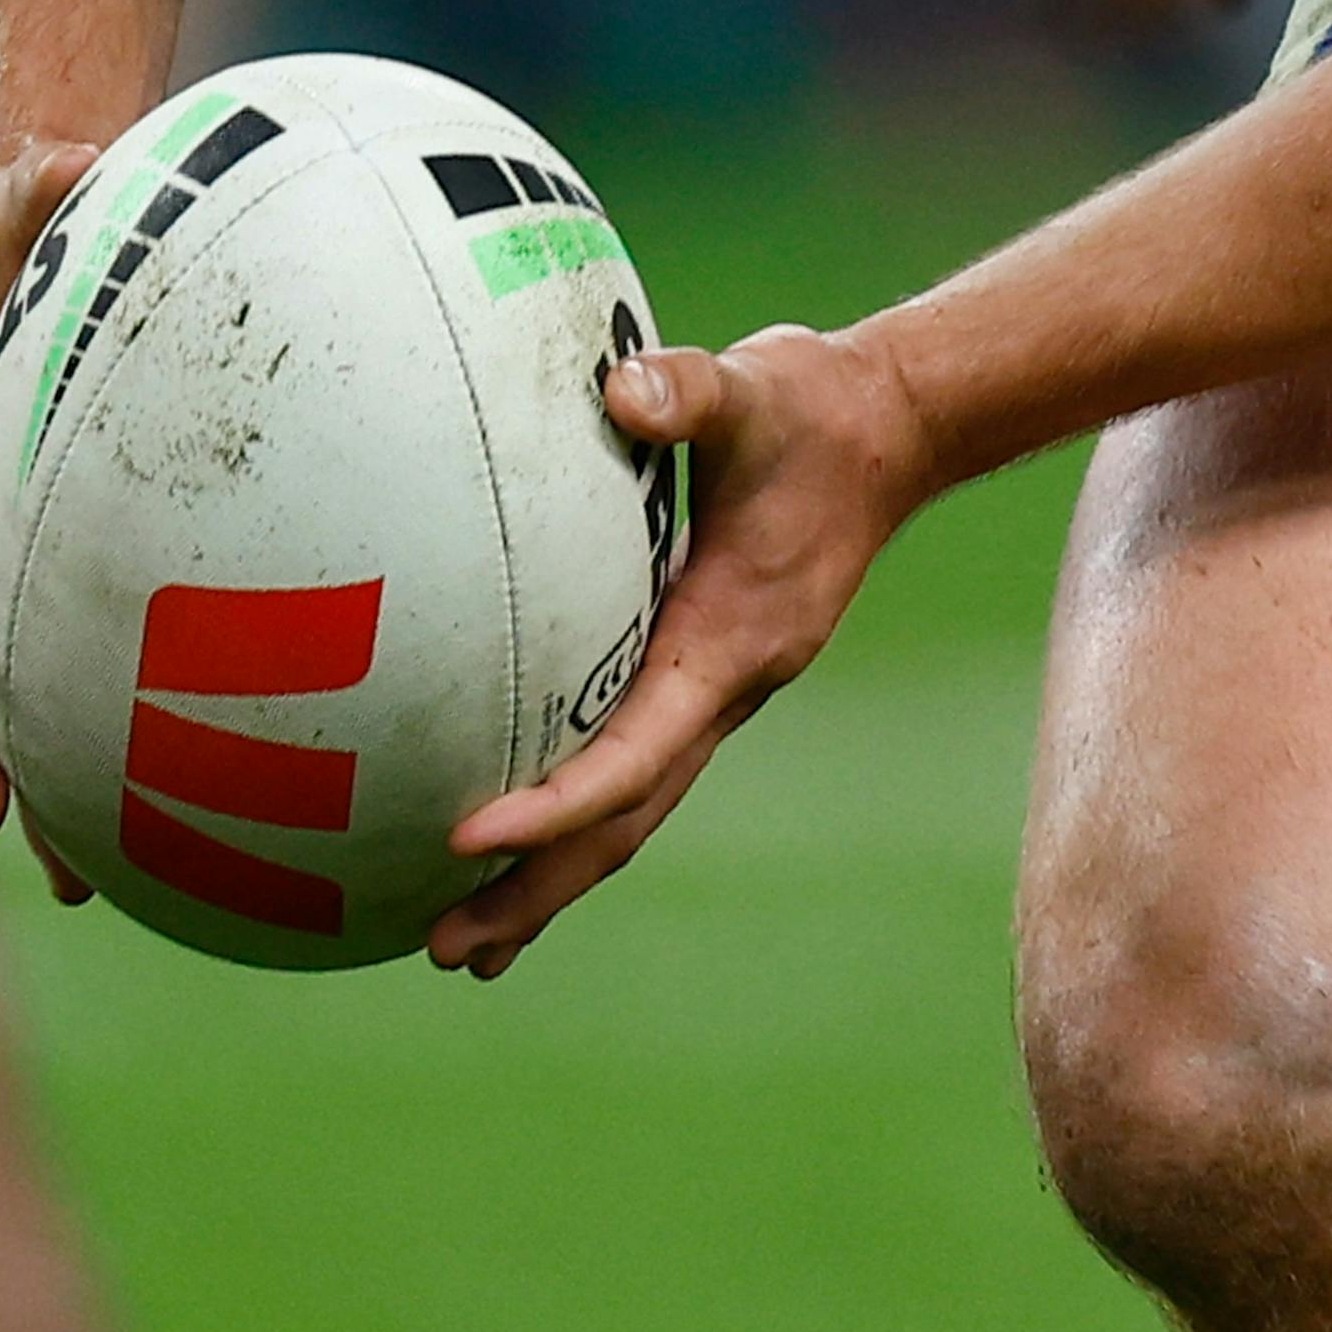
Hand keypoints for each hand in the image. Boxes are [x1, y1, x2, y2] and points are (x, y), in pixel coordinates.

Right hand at [0, 119, 110, 885]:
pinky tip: (153, 839)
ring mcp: (3, 565)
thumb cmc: (42, 224)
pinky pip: (71, 680)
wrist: (46, 247)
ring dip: (31, 782)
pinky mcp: (56, 587)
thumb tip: (65, 148)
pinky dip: (98, 754)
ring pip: (3, 694)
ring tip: (73, 877)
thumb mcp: (37, 202)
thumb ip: (39, 189)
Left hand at [432, 318, 945, 971]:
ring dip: (550, 881)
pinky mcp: (700, 678)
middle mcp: (725, 689)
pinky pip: (631, 771)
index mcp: (731, 643)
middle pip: (628, 821)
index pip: (638, 749)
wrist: (887, 431)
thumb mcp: (755, 386)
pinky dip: (573, 822)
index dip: (557, 802)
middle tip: (444, 945)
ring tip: (462, 945)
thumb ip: (688, 389)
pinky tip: (512, 845)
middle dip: (539, 888)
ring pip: (630, 813)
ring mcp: (715, 693)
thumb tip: (621, 391)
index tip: (469, 834)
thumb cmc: (811, 408)